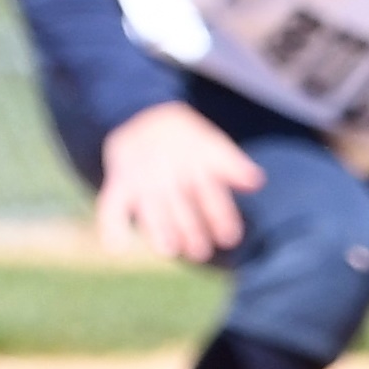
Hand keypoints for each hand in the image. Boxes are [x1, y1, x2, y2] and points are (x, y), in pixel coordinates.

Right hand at [96, 101, 265, 261]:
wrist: (144, 115)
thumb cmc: (189, 141)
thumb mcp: (214, 146)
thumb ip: (235, 166)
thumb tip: (258, 182)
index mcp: (197, 161)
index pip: (211, 191)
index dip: (221, 215)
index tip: (230, 238)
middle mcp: (169, 169)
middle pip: (182, 203)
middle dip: (192, 228)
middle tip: (201, 253)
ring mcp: (143, 177)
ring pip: (151, 206)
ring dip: (160, 229)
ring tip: (169, 251)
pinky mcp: (118, 183)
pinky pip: (111, 205)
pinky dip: (112, 226)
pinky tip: (117, 248)